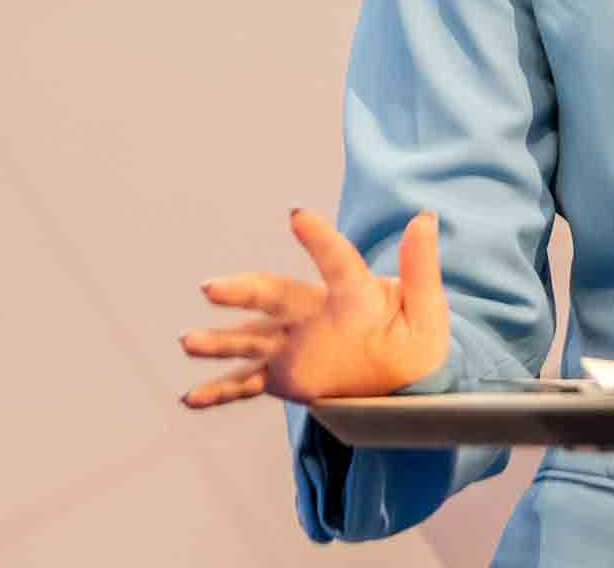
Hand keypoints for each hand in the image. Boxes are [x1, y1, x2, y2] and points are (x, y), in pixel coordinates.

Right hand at [178, 208, 448, 407]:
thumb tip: (425, 216)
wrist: (404, 381)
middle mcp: (314, 314)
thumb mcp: (426, 307)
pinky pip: (247, 383)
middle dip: (243, 291)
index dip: (320, 240)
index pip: (337, 263)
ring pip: (251, 338)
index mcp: (353, 296)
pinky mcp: (284, 376)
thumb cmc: (417, 340)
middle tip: (211, 288)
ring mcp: (295, 346)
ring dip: (220, 341)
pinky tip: (190, 398)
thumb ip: (421, 266)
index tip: (297, 214)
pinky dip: (219, 391)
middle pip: (276, 296)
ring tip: (186, 341)